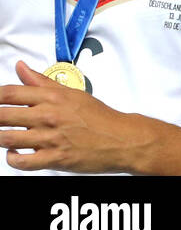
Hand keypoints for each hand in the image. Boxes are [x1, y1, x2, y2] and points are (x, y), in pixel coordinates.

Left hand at [0, 61, 157, 172]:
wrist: (120, 138)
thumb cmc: (97, 116)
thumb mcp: (71, 93)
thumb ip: (42, 81)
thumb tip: (21, 67)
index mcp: (53, 97)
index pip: (11, 93)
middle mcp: (49, 116)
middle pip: (3, 115)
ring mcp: (50, 138)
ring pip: (7, 138)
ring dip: (1, 137)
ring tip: (4, 135)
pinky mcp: (54, 158)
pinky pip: (22, 162)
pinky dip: (12, 158)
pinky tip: (14, 153)